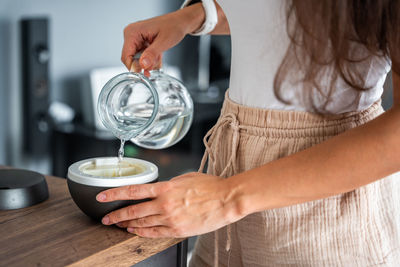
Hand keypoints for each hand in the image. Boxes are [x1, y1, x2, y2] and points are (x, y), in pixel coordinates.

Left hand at [96, 172, 244, 237]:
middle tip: (106, 218)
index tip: (102, 197)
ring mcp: (171, 218)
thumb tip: (158, 189)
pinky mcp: (178, 230)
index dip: (114, 194)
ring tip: (118, 224)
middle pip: (133, 211)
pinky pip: (154, 233)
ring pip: (141, 223)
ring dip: (127, 224)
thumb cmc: (210, 186)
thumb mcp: (186, 178)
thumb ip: (169, 184)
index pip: (133, 190)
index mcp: (166, 188)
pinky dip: (141, 233)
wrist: (227, 200)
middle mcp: (165, 204)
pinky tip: (134, 231)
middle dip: (116, 215)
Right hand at [121, 4, 204, 75]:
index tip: (144, 74)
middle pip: (131, 59)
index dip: (134, 67)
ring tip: (159, 57)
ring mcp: (136, 39)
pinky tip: (158, 56)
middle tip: (156, 64)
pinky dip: (151, 60)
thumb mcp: (164, 42)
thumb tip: (142, 64)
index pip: (126, 56)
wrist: (180, 22)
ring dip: (149, 62)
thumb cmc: (173, 26)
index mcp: (132, 32)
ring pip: (138, 60)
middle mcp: (131, 35)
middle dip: (144, 65)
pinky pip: (142, 57)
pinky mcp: (141, 43)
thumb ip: (152, 54)